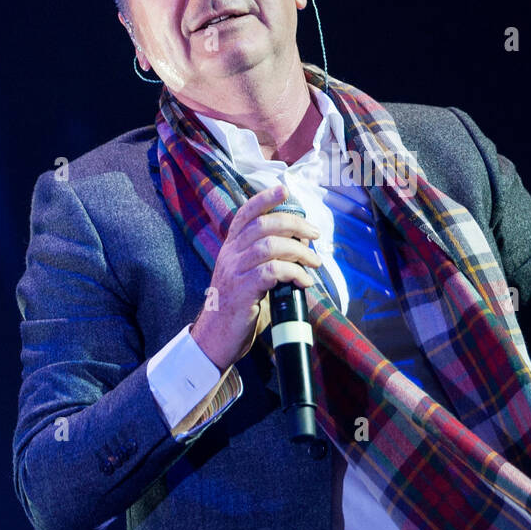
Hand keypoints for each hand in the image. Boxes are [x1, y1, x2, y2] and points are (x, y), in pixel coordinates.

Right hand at [190, 184, 321, 369]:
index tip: (284, 190)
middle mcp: (230, 255)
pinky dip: (293, 273)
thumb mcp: (249, 277)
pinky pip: (271, 273)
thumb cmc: (238, 308)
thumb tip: (301, 248)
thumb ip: (269, 261)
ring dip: (299, 251)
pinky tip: (304, 281)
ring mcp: (234, 272)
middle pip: (264, 225)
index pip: (245, 214)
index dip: (264, 199)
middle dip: (294, 224)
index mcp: (231, 248)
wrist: (215, 339)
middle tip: (315, 234)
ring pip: (269, 246)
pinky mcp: (241, 292)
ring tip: (315, 262)